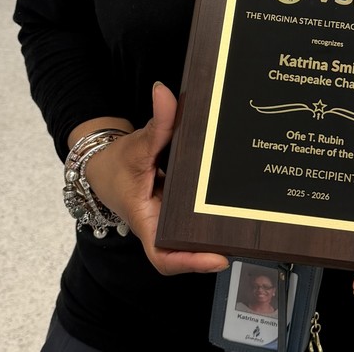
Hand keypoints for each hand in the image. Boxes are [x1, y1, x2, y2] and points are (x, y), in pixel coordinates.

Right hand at [83, 82, 229, 275]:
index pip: (166, 255)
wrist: (104, 166)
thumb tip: (163, 92)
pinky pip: (196, 209)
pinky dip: (212, 205)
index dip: (191, 262)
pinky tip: (237, 194)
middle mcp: (162, 224)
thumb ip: (156, 122)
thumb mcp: (136, 144)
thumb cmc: (116, 164)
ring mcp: (172, 216)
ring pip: (195, 229)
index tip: (218, 258)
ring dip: (217, 227)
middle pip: (188, 246)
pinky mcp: (180, 205)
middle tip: (244, 235)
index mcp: (147, 220)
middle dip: (215, 244)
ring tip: (248, 218)